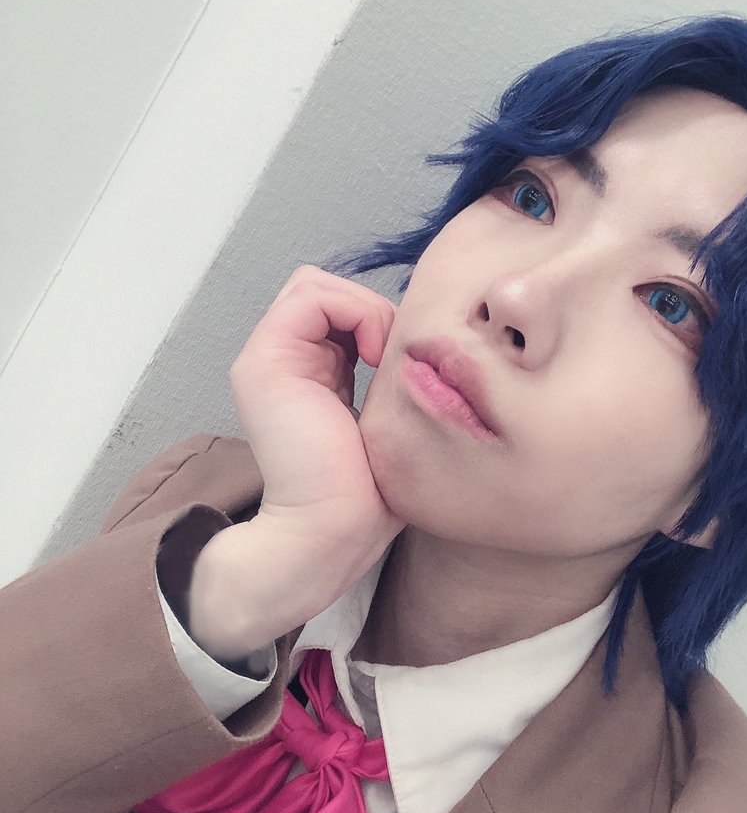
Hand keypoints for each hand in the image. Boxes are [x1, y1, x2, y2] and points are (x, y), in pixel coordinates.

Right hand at [228, 263, 407, 564]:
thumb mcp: (384, 420)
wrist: (333, 528)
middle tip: (393, 354)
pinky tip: (374, 354)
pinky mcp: (265, 362)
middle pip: (324, 290)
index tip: (401, 361)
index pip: (336, 309)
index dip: (375, 318)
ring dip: (363, 308)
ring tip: (382, 355)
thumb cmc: (369, 491)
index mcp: (308, 375)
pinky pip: (310, 294)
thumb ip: (386, 379)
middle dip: (369, 308)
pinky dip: (354, 310)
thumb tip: (416, 345)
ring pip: (315, 284)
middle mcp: (280, 362)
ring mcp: (265, 360)